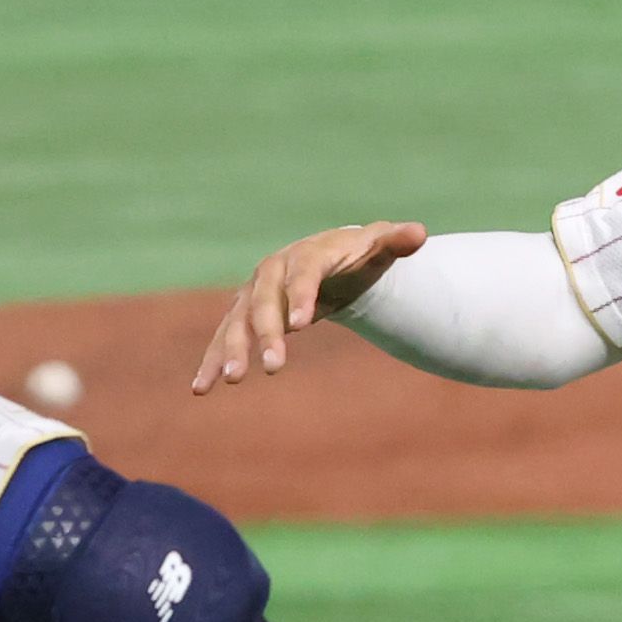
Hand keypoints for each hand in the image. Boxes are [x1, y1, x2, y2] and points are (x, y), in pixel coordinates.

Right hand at [194, 223, 427, 393]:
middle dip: (266, 334)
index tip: (302, 324)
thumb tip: (420, 233)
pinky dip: (212, 361)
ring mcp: (254, 294)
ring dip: (231, 351)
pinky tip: (201, 388)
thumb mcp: (378, 248)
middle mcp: (272, 272)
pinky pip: (225, 338)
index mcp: (305, 256)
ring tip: (230, 381)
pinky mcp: (243, 316)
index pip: (302, 274)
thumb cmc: (357, 256)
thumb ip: (395, 242)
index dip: (301, 296)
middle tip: (274, 366)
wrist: (328, 258)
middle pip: (264, 302)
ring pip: (238, 322)